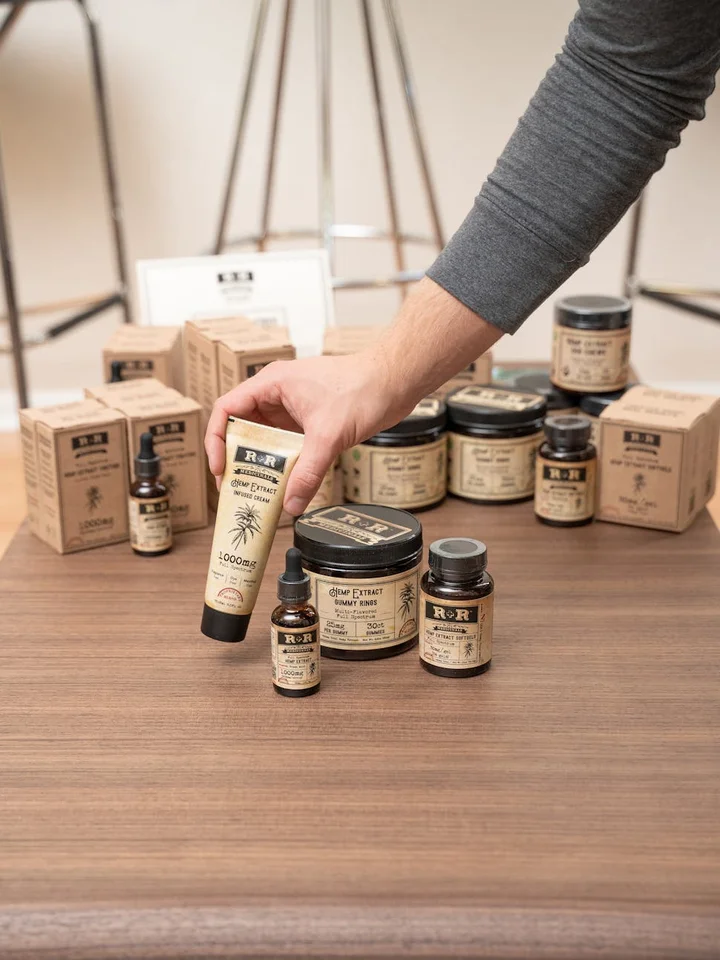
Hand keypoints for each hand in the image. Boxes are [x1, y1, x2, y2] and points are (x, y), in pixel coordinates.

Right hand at [205, 352, 415, 515]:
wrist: (395, 381)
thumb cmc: (364, 389)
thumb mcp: (328, 435)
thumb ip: (308, 472)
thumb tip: (291, 502)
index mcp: (271, 383)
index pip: (226, 409)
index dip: (216, 439)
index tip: (221, 467)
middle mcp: (277, 393)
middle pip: (242, 427)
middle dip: (237, 457)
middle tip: (236, 487)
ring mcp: (293, 406)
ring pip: (265, 438)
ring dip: (261, 463)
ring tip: (258, 490)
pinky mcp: (309, 419)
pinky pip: (286, 443)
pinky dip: (283, 462)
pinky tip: (286, 482)